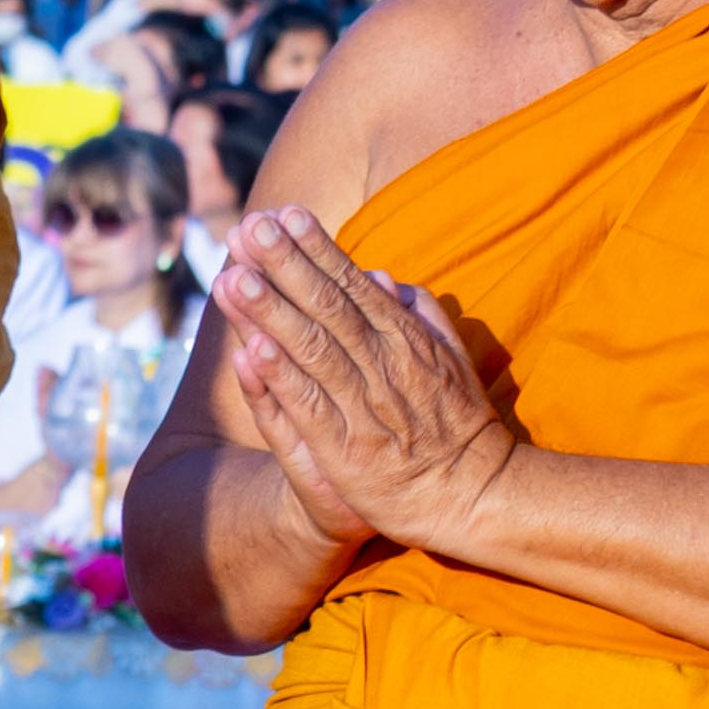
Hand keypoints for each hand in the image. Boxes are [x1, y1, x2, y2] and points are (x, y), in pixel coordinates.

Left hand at [213, 212, 510, 556]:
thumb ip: (419, 316)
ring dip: (270, 312)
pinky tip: (251, 348)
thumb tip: (384, 277)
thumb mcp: (451, 360)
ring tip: (233, 277)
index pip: (352, 286)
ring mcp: (364, 407)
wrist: (476, 495)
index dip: (316, 249)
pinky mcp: (346, 450)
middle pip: (326, 307)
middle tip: (246, 227)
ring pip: (311, 350)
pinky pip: (308, 406)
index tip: (283, 213)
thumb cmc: (456, 424)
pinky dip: (281, 377)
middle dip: (284, 265)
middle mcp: (384, 366)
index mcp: (405, 341)